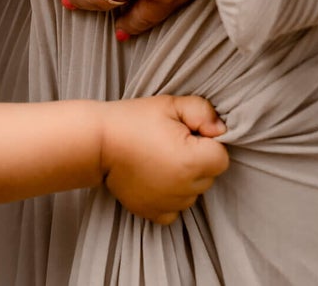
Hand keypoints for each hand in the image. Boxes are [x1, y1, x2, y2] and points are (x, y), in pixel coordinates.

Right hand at [100, 95, 228, 224]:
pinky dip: (170, 197)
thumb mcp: (169, 104)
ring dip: (184, 179)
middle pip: (208, 176)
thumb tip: (220, 130)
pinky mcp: (152, 212)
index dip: (206, 141)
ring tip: (158, 158)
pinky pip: (175, 210)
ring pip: (193, 193)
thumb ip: (202, 111)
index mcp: (191, 161)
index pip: (221, 157)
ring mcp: (168, 203)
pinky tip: (155, 178)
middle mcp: (184, 188)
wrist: (97, 141)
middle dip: (197, 159)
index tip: (185, 132)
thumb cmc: (132, 119)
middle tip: (169, 142)